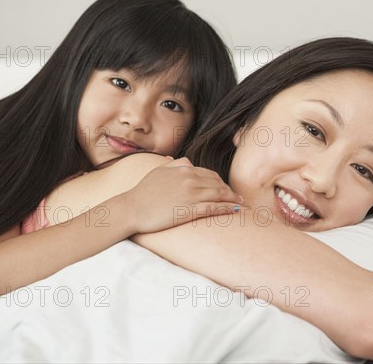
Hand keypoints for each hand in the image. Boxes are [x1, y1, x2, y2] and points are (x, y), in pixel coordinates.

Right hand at [122, 157, 242, 233]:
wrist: (131, 208)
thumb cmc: (142, 192)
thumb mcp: (157, 171)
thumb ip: (173, 165)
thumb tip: (181, 162)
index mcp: (182, 169)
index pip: (209, 173)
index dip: (220, 181)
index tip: (225, 188)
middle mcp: (189, 179)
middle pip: (217, 183)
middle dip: (229, 190)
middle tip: (236, 197)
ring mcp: (190, 194)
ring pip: (219, 194)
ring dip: (232, 199)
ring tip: (240, 203)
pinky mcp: (189, 210)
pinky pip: (214, 207)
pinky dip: (227, 208)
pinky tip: (235, 210)